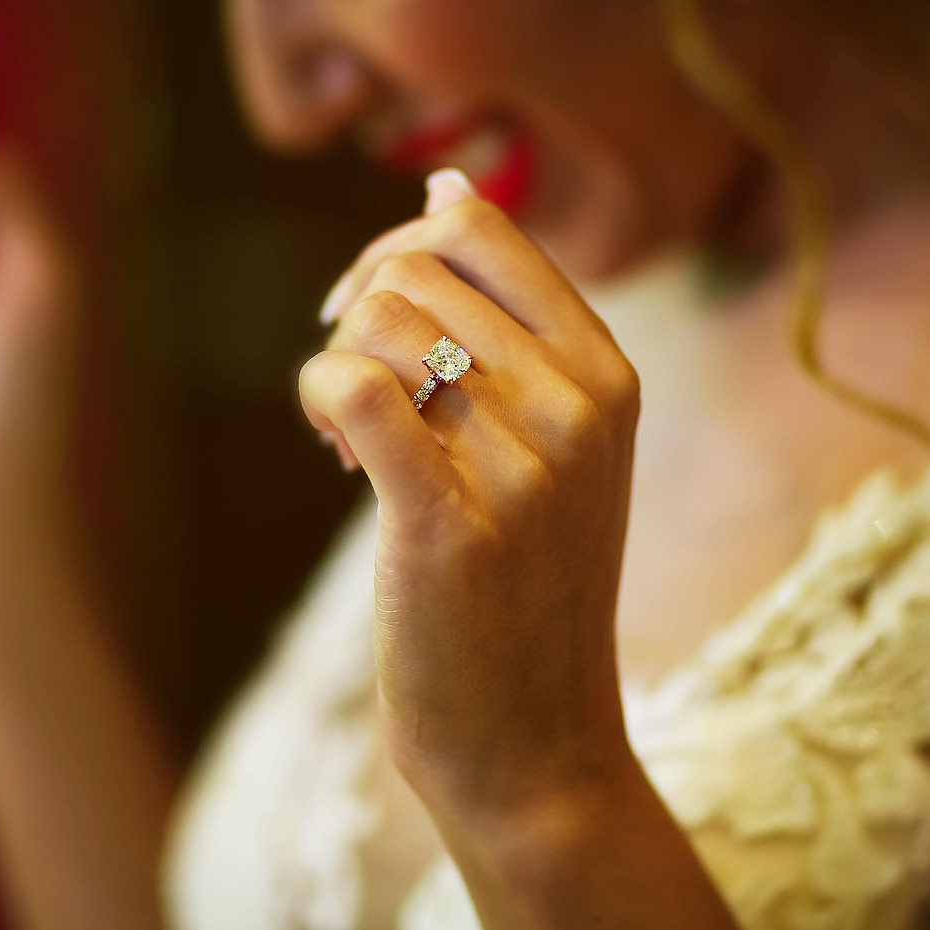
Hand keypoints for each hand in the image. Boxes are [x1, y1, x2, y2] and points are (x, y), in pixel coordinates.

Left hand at [300, 169, 642, 822]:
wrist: (538, 746)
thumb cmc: (527, 588)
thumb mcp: (558, 444)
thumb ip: (512, 320)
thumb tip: (450, 182)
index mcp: (610, 372)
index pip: (481, 228)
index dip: (399, 248)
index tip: (374, 315)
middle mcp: (580, 404)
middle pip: (415, 265)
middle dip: (357, 309)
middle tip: (357, 390)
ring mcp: (525, 463)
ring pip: (378, 319)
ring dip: (338, 363)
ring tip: (354, 436)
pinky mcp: (451, 522)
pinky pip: (351, 386)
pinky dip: (319, 400)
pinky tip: (335, 451)